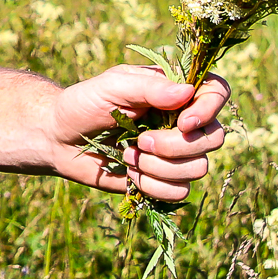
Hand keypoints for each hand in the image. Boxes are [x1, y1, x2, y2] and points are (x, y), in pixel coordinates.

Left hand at [44, 65, 228, 201]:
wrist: (60, 138)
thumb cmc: (84, 104)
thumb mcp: (111, 86)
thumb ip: (148, 88)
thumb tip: (187, 92)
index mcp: (175, 91)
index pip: (217, 92)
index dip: (210, 109)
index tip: (184, 122)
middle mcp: (183, 122)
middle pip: (214, 138)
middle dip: (176, 145)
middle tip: (140, 141)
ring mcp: (176, 153)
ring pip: (198, 168)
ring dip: (159, 166)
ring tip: (129, 154)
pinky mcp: (164, 180)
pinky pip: (180, 191)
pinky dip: (153, 185)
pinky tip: (130, 172)